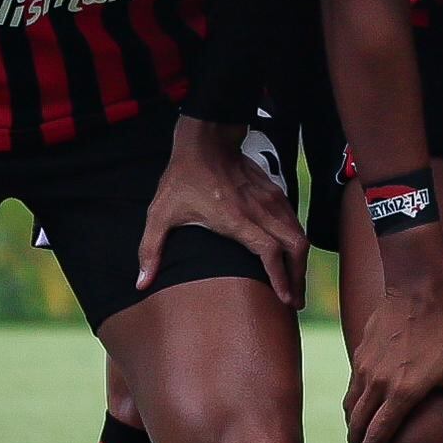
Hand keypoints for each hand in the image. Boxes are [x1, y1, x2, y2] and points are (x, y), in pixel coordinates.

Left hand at [140, 116, 308, 308]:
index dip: (280, 277)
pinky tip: (290, 255)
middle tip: (295, 302)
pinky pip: (294, 221)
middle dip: (298, 276)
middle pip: (295, 246)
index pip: (269, 251)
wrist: (206, 140)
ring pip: (299, 233)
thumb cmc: (182, 178)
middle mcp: (259, 210)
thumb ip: (151, 250)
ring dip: (300, 261)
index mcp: (235, 219)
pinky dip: (296, 241)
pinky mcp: (274, 192)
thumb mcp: (160, 214)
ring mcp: (270, 200)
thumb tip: (141, 283)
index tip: (284, 298)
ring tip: (295, 284)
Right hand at [341, 267, 442, 442]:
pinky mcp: (359, 356)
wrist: (419, 294)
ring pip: (349, 408)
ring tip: (362, 435)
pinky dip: (353, 404)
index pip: (377, 436)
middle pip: (356, 427)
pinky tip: (364, 406)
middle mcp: (378, 384)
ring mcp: (365, 369)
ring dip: (353, 426)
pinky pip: (351, 389)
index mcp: (403, 393)